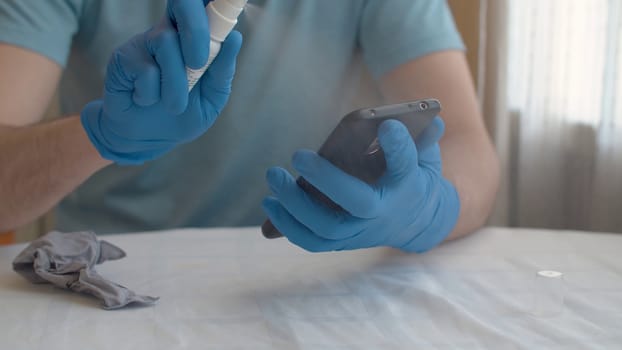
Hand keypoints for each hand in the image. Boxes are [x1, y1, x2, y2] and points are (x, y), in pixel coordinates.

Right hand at [81, 0, 241, 163]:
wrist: (147, 139)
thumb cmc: (183, 114)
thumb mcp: (212, 98)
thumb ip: (223, 70)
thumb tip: (235, 38)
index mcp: (194, 37)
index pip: (202, 5)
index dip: (214, 0)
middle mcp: (169, 32)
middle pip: (183, 5)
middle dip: (196, 30)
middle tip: (199, 63)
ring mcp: (145, 42)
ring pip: (166, 44)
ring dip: (175, 85)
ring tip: (174, 106)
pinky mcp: (124, 57)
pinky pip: (145, 69)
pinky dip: (152, 93)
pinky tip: (145, 100)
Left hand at [262, 117, 459, 252]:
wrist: (417, 221)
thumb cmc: (413, 177)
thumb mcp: (424, 155)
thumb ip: (423, 138)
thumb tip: (431, 119)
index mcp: (408, 184)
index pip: (406, 165)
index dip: (398, 146)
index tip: (387, 125)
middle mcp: (385, 211)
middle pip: (358, 201)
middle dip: (327, 179)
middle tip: (298, 154)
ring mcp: (362, 231)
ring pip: (327, 226)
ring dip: (295, 204)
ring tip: (274, 176)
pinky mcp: (344, 241)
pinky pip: (312, 241)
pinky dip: (288, 225)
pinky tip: (271, 203)